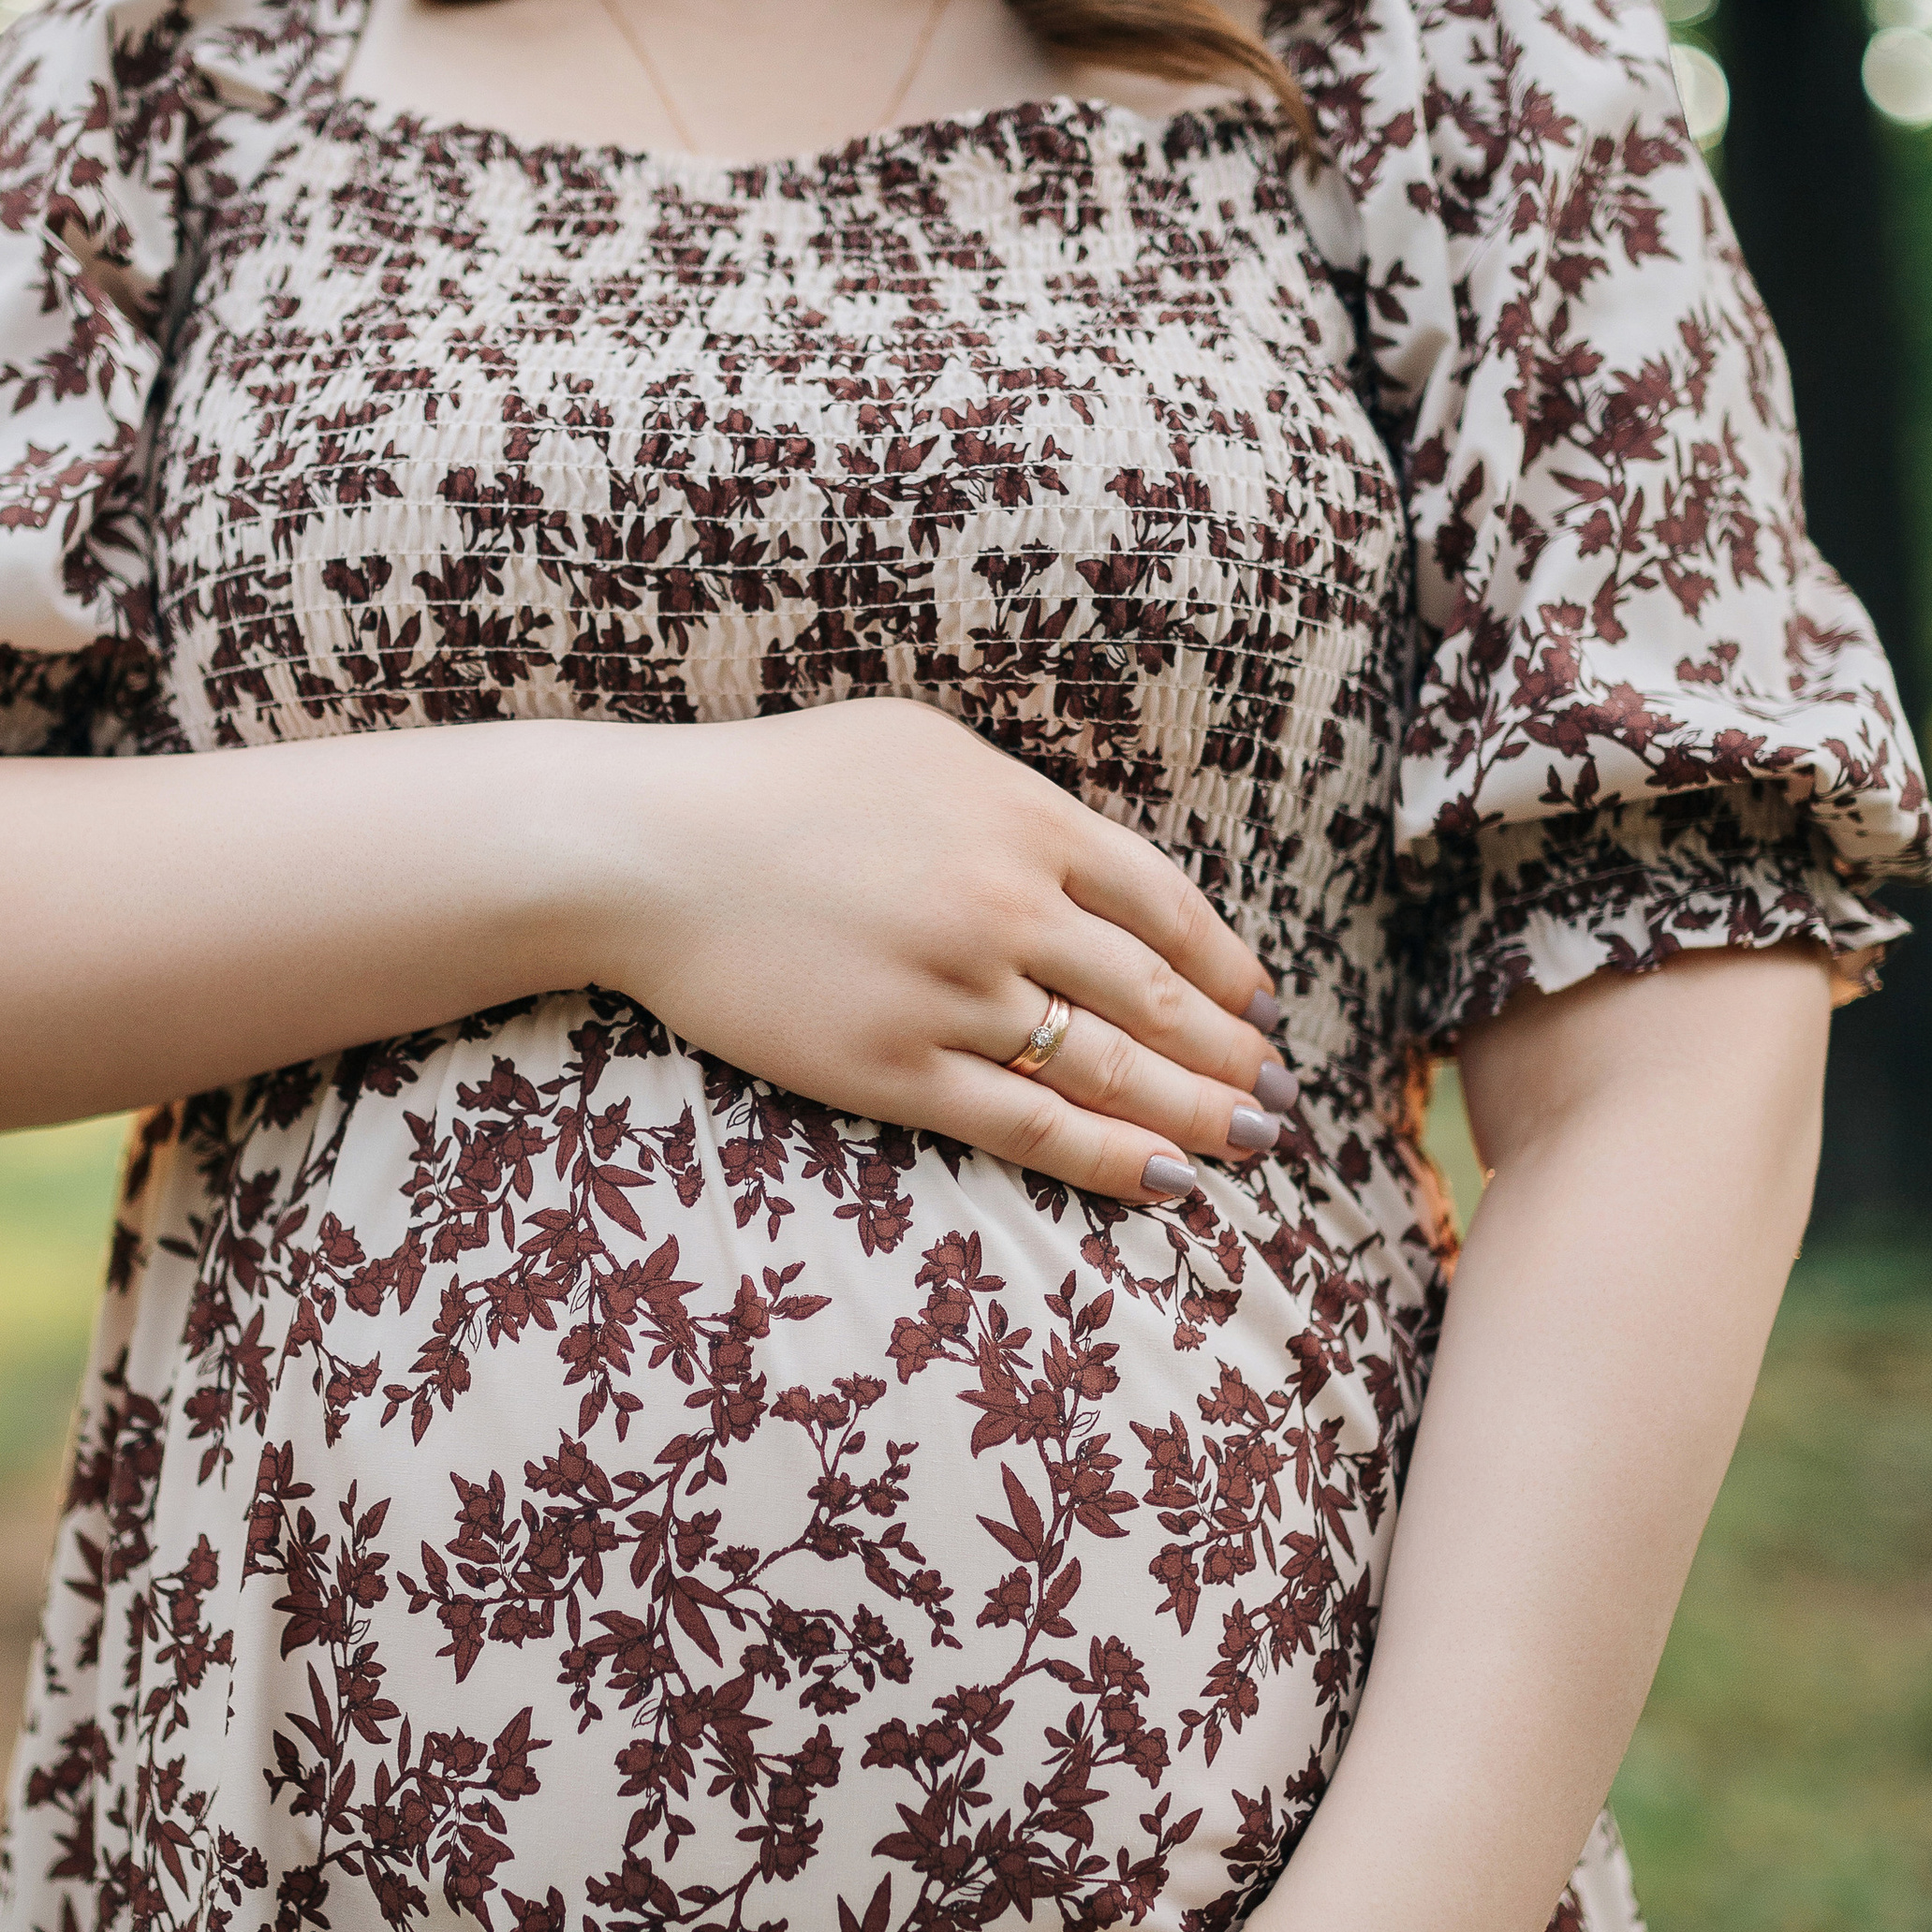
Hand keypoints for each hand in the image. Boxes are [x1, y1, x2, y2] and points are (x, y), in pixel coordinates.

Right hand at [597, 697, 1295, 1205]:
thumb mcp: (920, 750)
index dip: (1227, 968)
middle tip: (1281, 1096)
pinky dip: (1112, 1159)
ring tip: (1252, 1146)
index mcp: (1024, 821)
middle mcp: (1009, 909)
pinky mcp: (897, 1069)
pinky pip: (1032, 1128)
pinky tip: (1170, 1181)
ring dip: (1199, 1115)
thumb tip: (1093, 866)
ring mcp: (956, 995)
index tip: (1260, 1006)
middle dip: (1234, 1057)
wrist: (650, 851)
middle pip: (1159, 998)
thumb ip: (1017, 804)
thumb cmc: (776, 787)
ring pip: (1110, 1072)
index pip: (1167, 906)